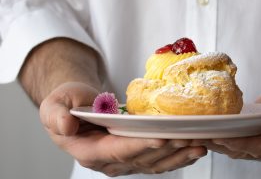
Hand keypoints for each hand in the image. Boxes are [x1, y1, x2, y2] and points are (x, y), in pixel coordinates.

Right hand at [40, 82, 206, 176]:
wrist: (77, 108)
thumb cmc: (67, 104)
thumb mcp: (54, 105)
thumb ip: (57, 116)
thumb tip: (66, 126)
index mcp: (87, 150)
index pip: (115, 151)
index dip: (138, 146)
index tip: (161, 138)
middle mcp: (108, 161)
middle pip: (140, 159)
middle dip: (166, 149)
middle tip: (189, 138)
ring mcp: (123, 161)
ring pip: (153, 164)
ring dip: (177, 156)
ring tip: (198, 145)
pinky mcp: (134, 156)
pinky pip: (157, 161)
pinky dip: (176, 157)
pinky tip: (192, 149)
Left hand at [192, 69, 260, 163]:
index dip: (241, 143)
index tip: (220, 137)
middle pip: (242, 150)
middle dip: (218, 144)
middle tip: (196, 137)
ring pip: (233, 147)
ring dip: (213, 141)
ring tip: (192, 135)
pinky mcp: (251, 133)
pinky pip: (232, 137)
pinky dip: (217, 134)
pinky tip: (201, 128)